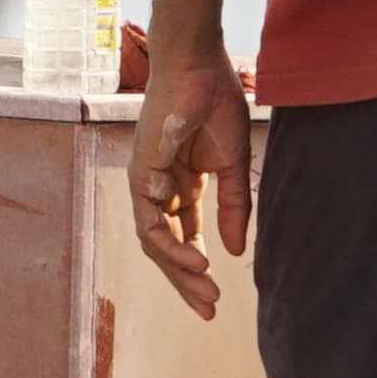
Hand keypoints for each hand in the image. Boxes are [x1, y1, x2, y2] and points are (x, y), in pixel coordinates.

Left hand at [130, 31, 253, 319]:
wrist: (197, 65)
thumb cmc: (214, 102)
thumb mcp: (232, 165)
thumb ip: (233, 208)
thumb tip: (235, 252)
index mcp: (183, 184)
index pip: (186, 236)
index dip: (198, 268)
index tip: (217, 299)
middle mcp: (161, 188)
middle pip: (167, 248)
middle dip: (186, 282)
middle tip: (209, 312)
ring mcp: (148, 183)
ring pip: (156, 243)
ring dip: (181, 272)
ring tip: (207, 294)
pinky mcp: (141, 176)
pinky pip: (151, 224)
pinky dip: (172, 248)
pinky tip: (199, 263)